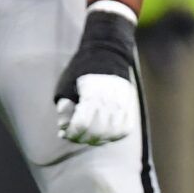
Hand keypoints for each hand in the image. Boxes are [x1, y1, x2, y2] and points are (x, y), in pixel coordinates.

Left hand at [54, 3, 139, 145]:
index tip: (66, 133)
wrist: (107, 53)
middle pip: (96, 131)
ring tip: (89, 137)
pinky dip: (114, 136)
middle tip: (76, 136)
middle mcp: (109, 100)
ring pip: (111, 133)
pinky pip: (124, 129)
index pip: (82, 123)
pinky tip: (105, 135)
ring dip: (98, 139)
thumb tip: (64, 126)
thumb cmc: (82, 69)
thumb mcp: (66, 83)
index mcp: (92, 93)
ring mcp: (122, 104)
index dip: (72, 132)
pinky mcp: (129, 106)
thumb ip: (64, 106)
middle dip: (83, 138)